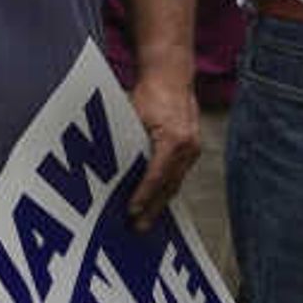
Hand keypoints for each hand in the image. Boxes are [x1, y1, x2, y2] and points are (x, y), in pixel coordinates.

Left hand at [125, 66, 201, 229]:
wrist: (172, 75)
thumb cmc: (151, 92)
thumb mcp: (132, 115)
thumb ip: (125, 140)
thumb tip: (108, 165)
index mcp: (174, 140)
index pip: (156, 176)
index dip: (143, 196)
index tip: (131, 211)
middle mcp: (188, 148)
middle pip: (169, 186)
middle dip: (153, 208)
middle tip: (138, 228)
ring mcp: (193, 149)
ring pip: (175, 183)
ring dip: (160, 202)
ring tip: (145, 220)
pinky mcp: (192, 149)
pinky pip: (178, 174)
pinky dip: (166, 189)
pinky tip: (155, 201)